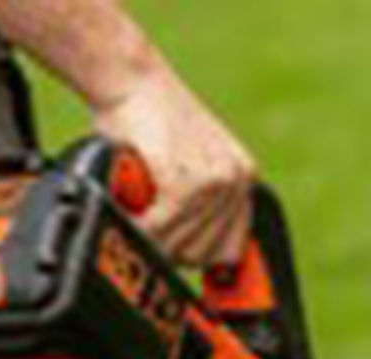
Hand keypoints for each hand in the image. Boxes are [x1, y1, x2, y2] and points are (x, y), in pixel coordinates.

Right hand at [93, 65, 254, 268]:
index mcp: (242, 176)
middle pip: (203, 254)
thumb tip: (194, 256)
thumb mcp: (191, 158)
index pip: (232, 247)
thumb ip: (201, 201)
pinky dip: (136, 227)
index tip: (185, 267)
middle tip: (147, 224)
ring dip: (151, 237)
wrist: (131, 78)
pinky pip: (158, 231)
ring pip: (179, 247)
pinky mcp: (184, 184)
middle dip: (170, 247)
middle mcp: (235, 180)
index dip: (203, 260)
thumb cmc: (150, 118)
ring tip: (137, 210)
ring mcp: (212, 184)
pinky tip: (129, 210)